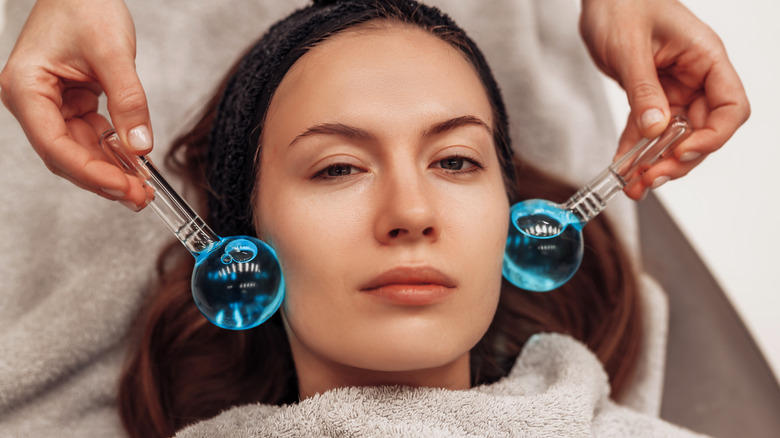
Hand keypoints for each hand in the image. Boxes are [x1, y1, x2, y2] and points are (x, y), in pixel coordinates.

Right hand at [0, 0, 151, 208]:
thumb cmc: (85, 5)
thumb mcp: (113, 53)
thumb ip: (128, 101)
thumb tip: (140, 145)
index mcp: (26, 88)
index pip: (55, 146)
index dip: (90, 173)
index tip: (123, 188)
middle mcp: (32, 101)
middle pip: (66, 155)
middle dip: (104, 179)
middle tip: (140, 197)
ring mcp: (50, 104)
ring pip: (80, 151)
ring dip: (111, 170)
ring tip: (143, 188)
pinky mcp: (70, 103)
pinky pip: (91, 136)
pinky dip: (113, 151)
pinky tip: (135, 164)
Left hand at [580, 0, 749, 198]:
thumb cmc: (622, 4)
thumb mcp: (630, 48)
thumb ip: (643, 89)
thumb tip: (654, 128)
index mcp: (705, 59)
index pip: (729, 108)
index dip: (713, 136)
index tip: (683, 152)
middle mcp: (694, 77)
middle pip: (702, 131)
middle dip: (678, 159)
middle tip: (651, 178)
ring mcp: (672, 88)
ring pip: (674, 137)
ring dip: (655, 162)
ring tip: (634, 184)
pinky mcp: (648, 95)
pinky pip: (646, 130)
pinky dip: (635, 150)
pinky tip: (623, 168)